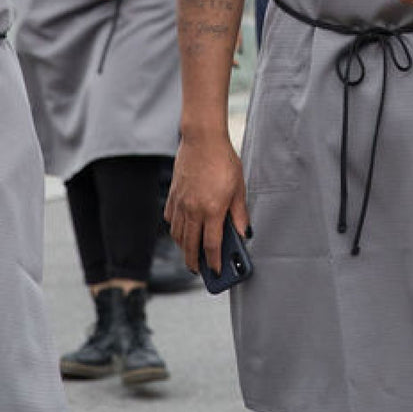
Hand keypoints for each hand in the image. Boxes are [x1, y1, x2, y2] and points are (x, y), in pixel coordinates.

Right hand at [166, 132, 248, 277]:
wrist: (201, 139)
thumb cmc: (223, 160)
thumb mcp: (238, 187)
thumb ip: (239, 213)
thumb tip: (242, 233)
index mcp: (212, 210)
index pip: (211, 246)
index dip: (213, 262)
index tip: (215, 272)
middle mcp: (193, 210)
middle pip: (190, 245)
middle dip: (193, 262)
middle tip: (197, 271)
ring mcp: (180, 203)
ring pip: (177, 234)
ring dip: (183, 247)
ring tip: (190, 253)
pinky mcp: (173, 194)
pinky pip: (170, 219)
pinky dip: (174, 229)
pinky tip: (180, 230)